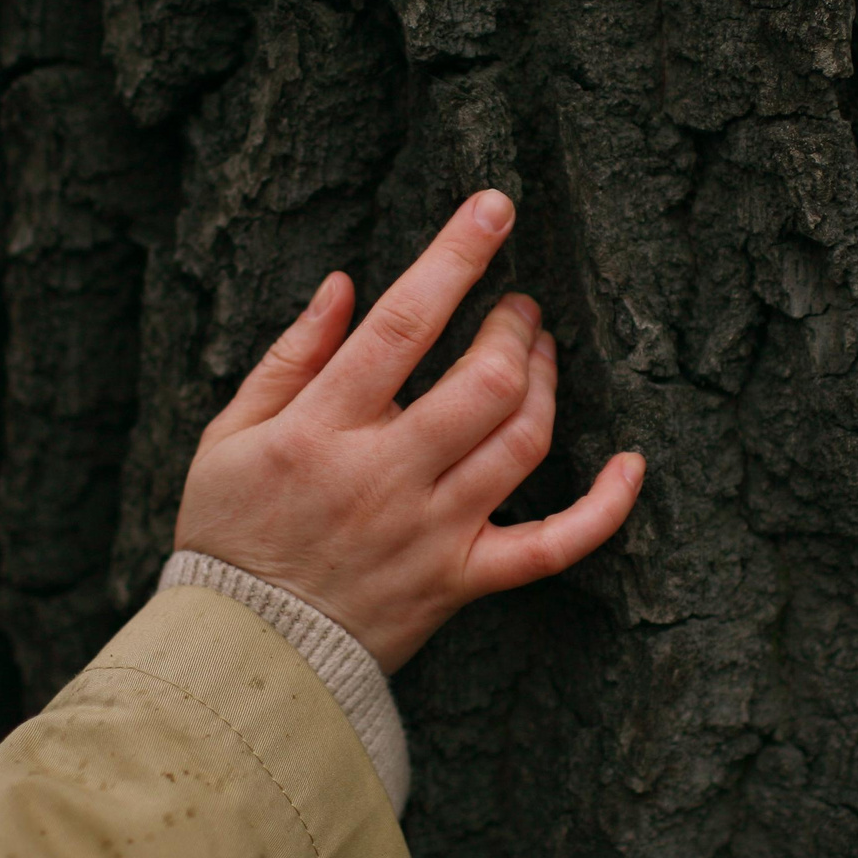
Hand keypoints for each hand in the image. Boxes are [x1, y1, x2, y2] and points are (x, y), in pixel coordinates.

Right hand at [174, 190, 644, 671]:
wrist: (246, 651)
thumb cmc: (229, 533)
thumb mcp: (227, 435)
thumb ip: (288, 358)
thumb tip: (343, 286)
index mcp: (323, 430)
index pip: (403, 324)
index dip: (456, 256)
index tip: (494, 207)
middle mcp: (386, 476)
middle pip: (484, 381)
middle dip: (514, 327)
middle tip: (517, 306)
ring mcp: (432, 531)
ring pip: (521, 444)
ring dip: (544, 384)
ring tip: (537, 354)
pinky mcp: (462, 580)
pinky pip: (551, 547)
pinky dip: (603, 508)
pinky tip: (630, 465)